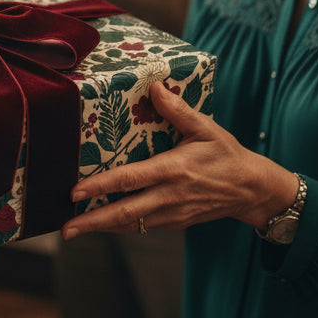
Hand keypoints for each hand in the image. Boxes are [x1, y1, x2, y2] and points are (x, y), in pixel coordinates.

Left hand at [61, 80, 298, 237]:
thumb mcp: (206, 128)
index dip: (101, 186)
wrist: (252, 190)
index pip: (130, 180)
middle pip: (125, 213)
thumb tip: (155, 87)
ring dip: (102, 228)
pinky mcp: (175, 222)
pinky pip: (143, 227)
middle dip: (92, 221)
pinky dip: (121, 227)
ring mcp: (172, 213)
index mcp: (173, 170)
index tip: (75, 192)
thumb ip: (178, 110)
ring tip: (74, 230)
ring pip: (132, 224)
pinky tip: (103, 224)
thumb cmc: (227, 155)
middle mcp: (169, 196)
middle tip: (65, 228)